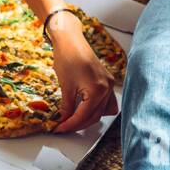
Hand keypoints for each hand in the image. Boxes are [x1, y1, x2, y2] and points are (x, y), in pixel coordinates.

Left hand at [48, 13, 118, 132]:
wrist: (70, 39)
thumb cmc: (67, 57)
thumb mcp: (65, 86)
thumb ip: (67, 107)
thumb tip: (63, 120)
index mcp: (97, 90)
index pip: (84, 116)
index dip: (70, 125)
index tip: (59, 129)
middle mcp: (107, 88)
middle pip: (95, 116)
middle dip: (79, 124)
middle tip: (63, 127)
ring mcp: (109, 84)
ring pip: (104, 111)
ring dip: (90, 118)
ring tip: (74, 120)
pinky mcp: (107, 80)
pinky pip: (107, 101)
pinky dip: (97, 108)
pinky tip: (85, 109)